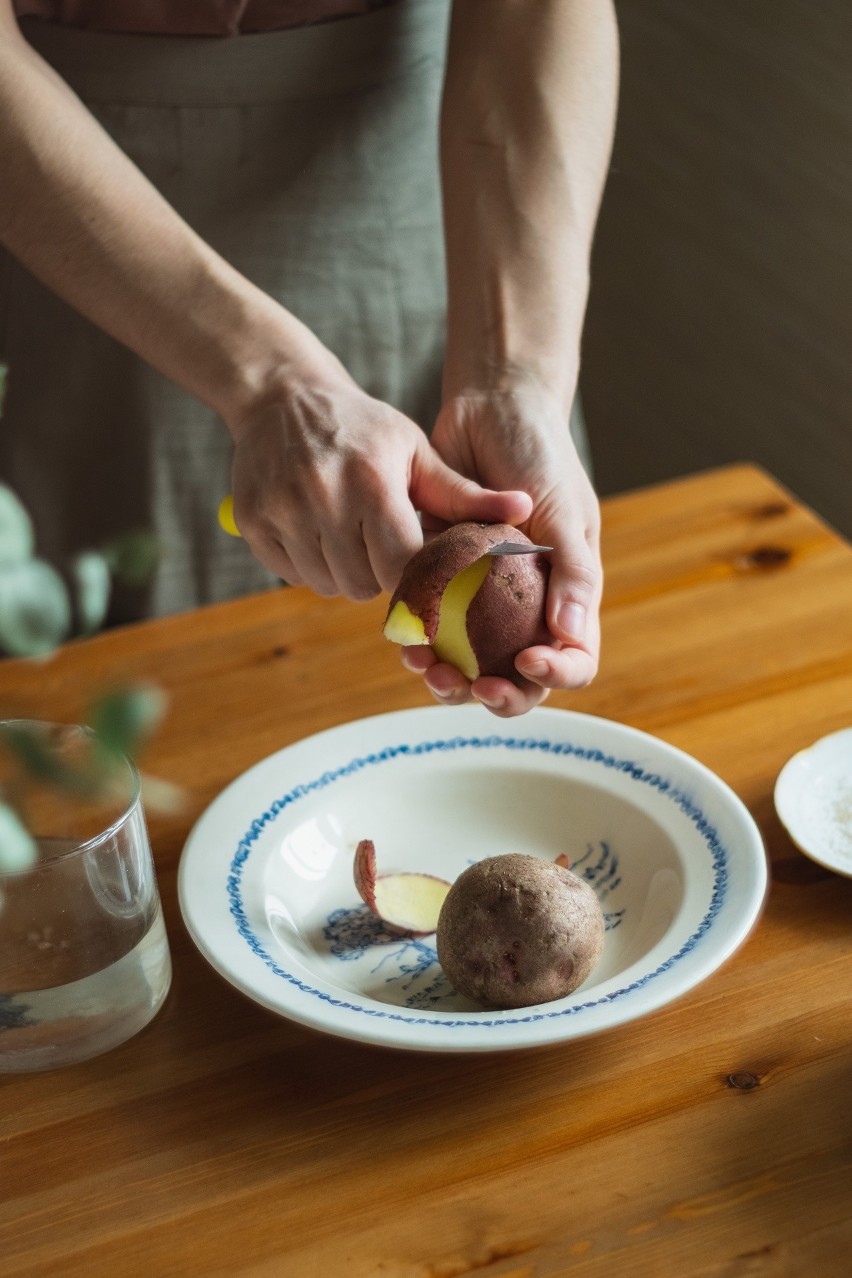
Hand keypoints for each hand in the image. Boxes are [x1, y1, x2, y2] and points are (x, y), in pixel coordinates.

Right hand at [226, 364, 531, 599]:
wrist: (282, 396)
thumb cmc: (364, 428)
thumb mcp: (416, 451)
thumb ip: (465, 493)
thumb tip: (525, 510)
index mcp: (373, 482)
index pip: (402, 565)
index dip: (415, 577)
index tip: (421, 570)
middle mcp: (323, 498)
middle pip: (363, 584)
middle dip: (379, 577)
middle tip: (382, 549)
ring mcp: (281, 511)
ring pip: (326, 585)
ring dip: (344, 574)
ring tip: (350, 537)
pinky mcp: (252, 522)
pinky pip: (291, 575)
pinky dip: (308, 566)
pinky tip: (316, 532)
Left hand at [401, 385, 601, 715]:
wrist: (491, 407)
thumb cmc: (540, 454)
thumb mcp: (565, 510)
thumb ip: (573, 573)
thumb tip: (571, 635)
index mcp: (566, 596)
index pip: (572, 658)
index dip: (554, 674)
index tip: (525, 660)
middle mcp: (526, 606)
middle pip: (516, 676)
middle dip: (493, 692)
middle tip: (468, 684)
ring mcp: (482, 598)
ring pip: (468, 662)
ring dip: (448, 676)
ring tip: (423, 665)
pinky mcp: (441, 579)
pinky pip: (430, 626)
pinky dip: (418, 640)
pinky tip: (402, 638)